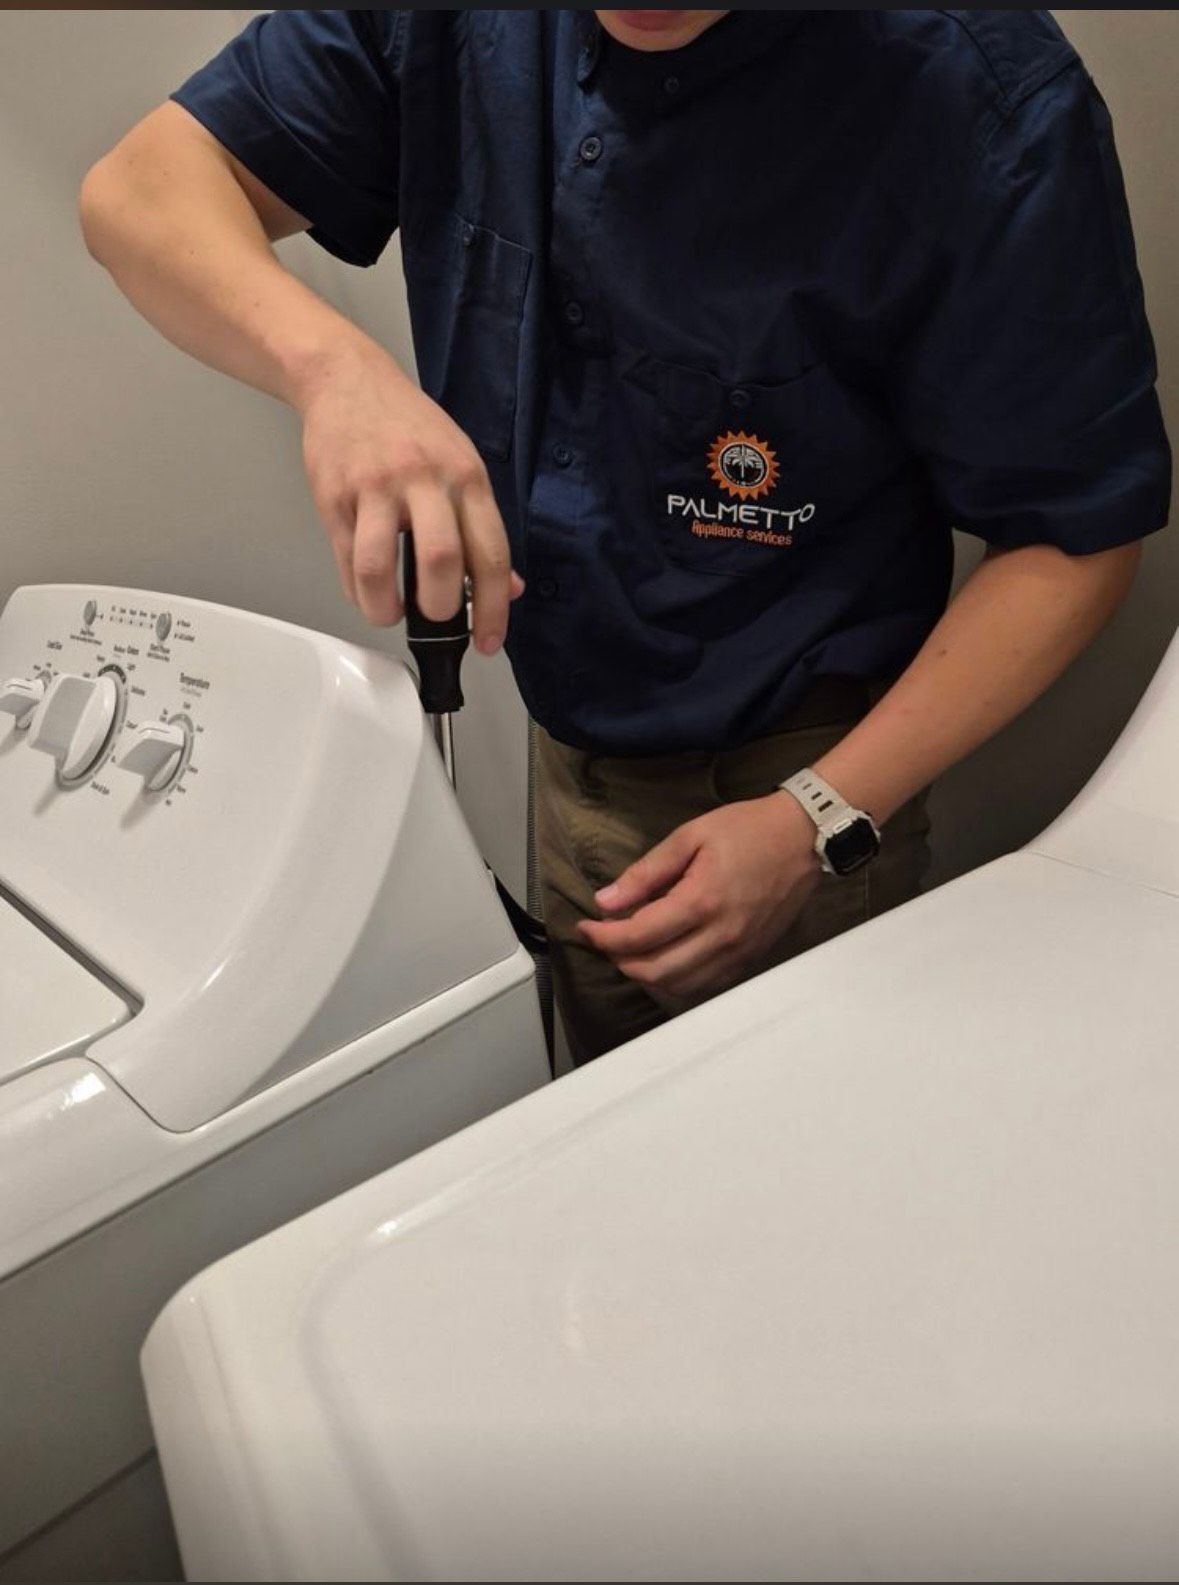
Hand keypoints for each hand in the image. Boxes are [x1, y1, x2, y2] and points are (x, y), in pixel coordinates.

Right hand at [295, 334, 522, 648]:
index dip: (492, 609)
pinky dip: (358, 591)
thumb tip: (507, 589)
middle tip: (434, 620)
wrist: (347, 379)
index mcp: (467, 477)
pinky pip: (346, 559)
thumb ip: (481, 528)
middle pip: (441, 561)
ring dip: (386, 608)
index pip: (491, 554)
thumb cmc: (408, 428)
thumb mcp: (461, 465)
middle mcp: (425, 479)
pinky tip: (367, 591)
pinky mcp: (335, 495)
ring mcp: (376, 487)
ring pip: (380, 566)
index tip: (486, 642)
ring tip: (391, 612)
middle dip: (439, 610)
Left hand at [577, 793, 821, 1002]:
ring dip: (646, 974)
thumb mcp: (690, 837)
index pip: (637, 937)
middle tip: (606, 939)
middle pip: (654, 972)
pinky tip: (666, 957)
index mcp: (701, 902)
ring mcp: (738, 952)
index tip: (587, 926)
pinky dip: (677, 980)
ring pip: (679, 986)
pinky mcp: (750, 958)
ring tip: (632, 949)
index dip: (603, 937)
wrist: (804, 838)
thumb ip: (645, 873)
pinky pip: (705, 985)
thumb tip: (606, 900)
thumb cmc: (748, 830)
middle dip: (620, 960)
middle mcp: (720, 936)